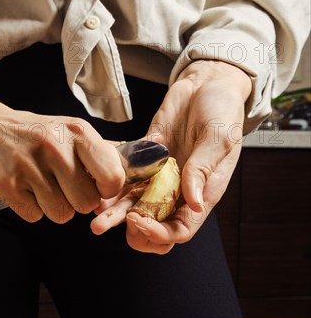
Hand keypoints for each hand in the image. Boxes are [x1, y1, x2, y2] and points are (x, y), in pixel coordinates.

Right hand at [0, 90, 125, 222]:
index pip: (112, 176)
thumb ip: (99, 150)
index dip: (108, 189)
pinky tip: (25, 188)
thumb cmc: (34, 133)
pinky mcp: (8, 185)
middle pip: (87, 203)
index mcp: (77, 133)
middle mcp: (56, 148)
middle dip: (78, 200)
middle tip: (63, 185)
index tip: (98, 186)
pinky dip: (31, 208)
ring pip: (62, 214)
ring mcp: (30, 167)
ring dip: (55, 206)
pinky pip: (35, 216)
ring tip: (43, 185)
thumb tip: (133, 168)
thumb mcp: (69, 130)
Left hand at [90, 60, 251, 253]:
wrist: (207, 85)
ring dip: (114, 211)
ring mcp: (160, 174)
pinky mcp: (146, 157)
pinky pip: (125, 175)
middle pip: (154, 222)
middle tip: (107, 223)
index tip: (138, 219)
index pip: (180, 229)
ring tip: (93, 214)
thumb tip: (193, 202)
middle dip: (131, 229)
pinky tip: (93, 182)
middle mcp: (179, 189)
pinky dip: (110, 181)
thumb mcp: (219, 139)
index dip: (158, 232)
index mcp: (202, 192)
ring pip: (134, 203)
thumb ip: (203, 170)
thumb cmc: (223, 111)